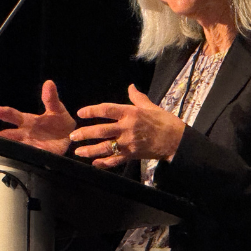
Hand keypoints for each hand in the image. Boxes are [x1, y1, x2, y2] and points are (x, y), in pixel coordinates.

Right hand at [0, 80, 75, 154]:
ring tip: (4, 147)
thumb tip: (49, 83)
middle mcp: (26, 133)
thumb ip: (51, 98)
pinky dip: (28, 155)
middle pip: (11, 133)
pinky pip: (32, 155)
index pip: (13, 116)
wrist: (72, 136)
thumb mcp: (56, 108)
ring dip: (12, 146)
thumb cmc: (59, 121)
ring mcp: (32, 144)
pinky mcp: (40, 154)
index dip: (4, 113)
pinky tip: (24, 155)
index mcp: (27, 121)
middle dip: (3, 134)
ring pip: (18, 146)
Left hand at [70, 84, 184, 168]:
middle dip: (85, 133)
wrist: (177, 140)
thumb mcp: (150, 107)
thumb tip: (131, 86)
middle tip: (73, 135)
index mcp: (131, 113)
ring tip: (78, 151)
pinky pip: (116, 160)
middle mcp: (127, 128)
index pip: (107, 110)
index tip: (80, 113)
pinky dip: (105, 163)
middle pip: (102, 131)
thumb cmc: (164, 121)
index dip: (92, 111)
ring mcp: (129, 143)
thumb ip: (137, 98)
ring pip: (106, 147)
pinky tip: (94, 164)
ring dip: (90, 150)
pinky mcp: (132, 155)